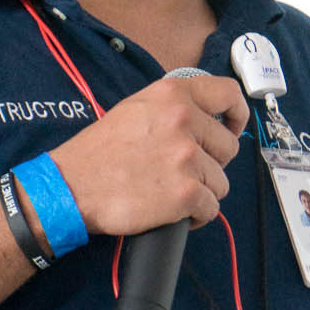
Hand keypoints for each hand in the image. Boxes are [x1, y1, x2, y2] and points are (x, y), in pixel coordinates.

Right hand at [48, 74, 248, 234]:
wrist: (71, 187)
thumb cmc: (100, 152)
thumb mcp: (136, 108)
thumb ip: (174, 106)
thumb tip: (209, 118)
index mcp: (172, 95)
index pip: (229, 94)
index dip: (237, 115)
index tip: (232, 129)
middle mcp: (183, 120)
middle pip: (228, 147)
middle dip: (212, 163)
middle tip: (184, 171)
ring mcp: (186, 157)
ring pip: (221, 181)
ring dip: (202, 191)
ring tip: (172, 192)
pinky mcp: (186, 192)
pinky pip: (211, 208)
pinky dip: (196, 215)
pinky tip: (174, 211)